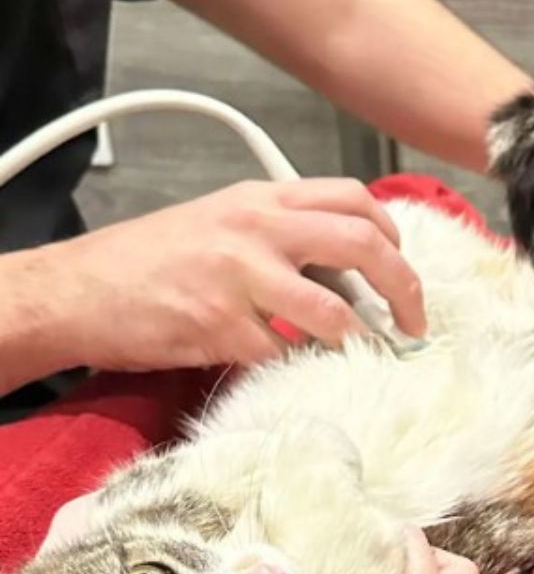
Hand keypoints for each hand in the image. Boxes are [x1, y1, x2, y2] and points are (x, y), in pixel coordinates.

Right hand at [21, 178, 425, 374]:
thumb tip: (347, 273)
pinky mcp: (220, 326)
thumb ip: (282, 235)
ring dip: (363, 342)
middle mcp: (256, 228)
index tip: (404, 271)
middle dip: (405, 288)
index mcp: (261, 198)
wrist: (78, 289)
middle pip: (362, 244)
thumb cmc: (152, 261)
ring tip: (372, 358)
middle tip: (415, 324)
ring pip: (332, 310)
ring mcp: (239, 277)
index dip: (394, 236)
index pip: (353, 198)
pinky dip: (304, 370)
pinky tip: (308, 375)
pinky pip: (285, 355)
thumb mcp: (222, 224)